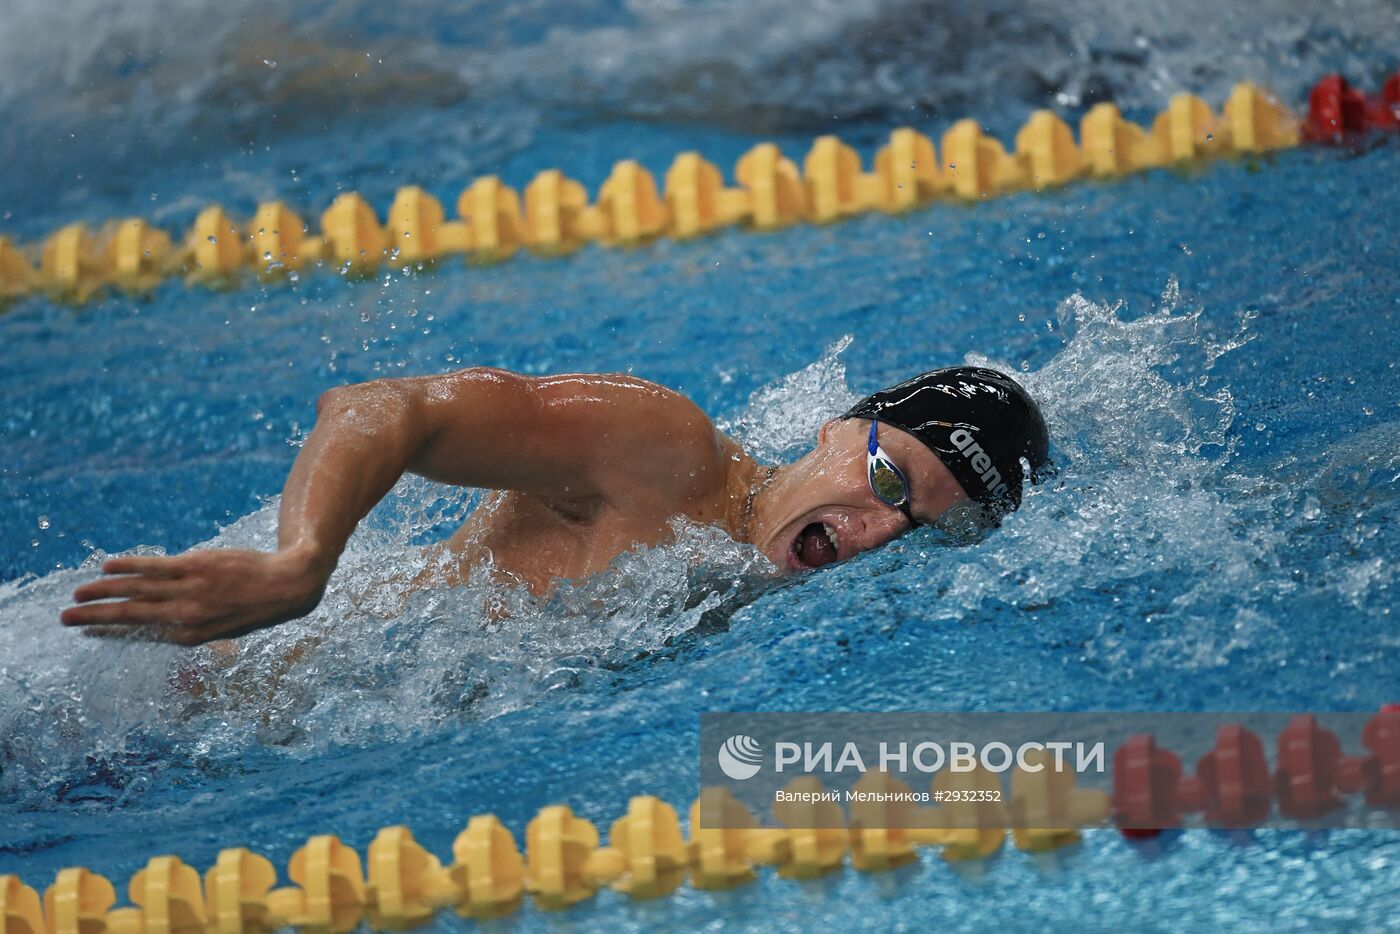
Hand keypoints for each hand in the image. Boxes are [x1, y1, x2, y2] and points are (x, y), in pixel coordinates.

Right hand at [61, 547, 328, 644]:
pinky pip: (155, 567)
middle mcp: (186, 616)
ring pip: (136, 591)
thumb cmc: (254, 608)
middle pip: (130, 616)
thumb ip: (190, 628)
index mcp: (191, 637)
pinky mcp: (196, 566)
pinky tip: (107, 567)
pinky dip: (130, 567)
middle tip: (65, 618)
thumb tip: (159, 627)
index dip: (111, 633)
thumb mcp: (223, 629)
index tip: (88, 632)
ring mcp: (190, 590)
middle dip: (95, 618)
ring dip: (103, 592)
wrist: (288, 585)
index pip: (140, 634)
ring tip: (77, 593)